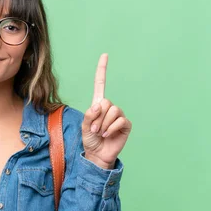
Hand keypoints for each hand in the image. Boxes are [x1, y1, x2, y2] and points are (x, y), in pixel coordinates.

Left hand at [82, 53, 131, 168]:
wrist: (97, 154)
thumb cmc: (90, 140)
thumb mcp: (84, 126)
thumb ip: (89, 114)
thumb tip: (100, 105)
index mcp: (98, 104)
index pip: (100, 84)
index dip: (102, 70)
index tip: (105, 55)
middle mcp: (109, 108)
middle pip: (106, 102)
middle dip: (97, 118)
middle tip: (94, 129)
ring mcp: (118, 116)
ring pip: (113, 111)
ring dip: (103, 124)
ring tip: (100, 133)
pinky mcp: (125, 124)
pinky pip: (119, 120)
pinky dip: (110, 128)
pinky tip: (107, 135)